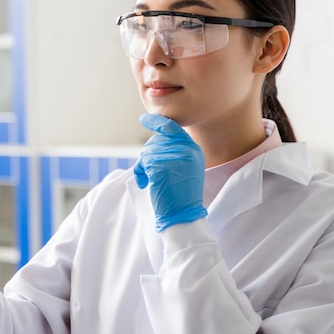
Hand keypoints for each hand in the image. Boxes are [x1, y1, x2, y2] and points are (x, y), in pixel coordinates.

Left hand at [134, 114, 206, 231]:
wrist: (183, 215)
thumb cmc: (181, 196)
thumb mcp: (186, 168)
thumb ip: (176, 152)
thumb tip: (156, 140)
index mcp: (193, 149)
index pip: (172, 127)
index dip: (156, 121)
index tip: (144, 118)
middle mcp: (186, 149)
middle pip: (155, 141)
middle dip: (147, 156)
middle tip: (147, 173)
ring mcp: (174, 156)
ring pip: (147, 151)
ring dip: (142, 167)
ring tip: (149, 181)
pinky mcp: (161, 166)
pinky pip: (142, 162)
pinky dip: (139, 173)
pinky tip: (146, 183)